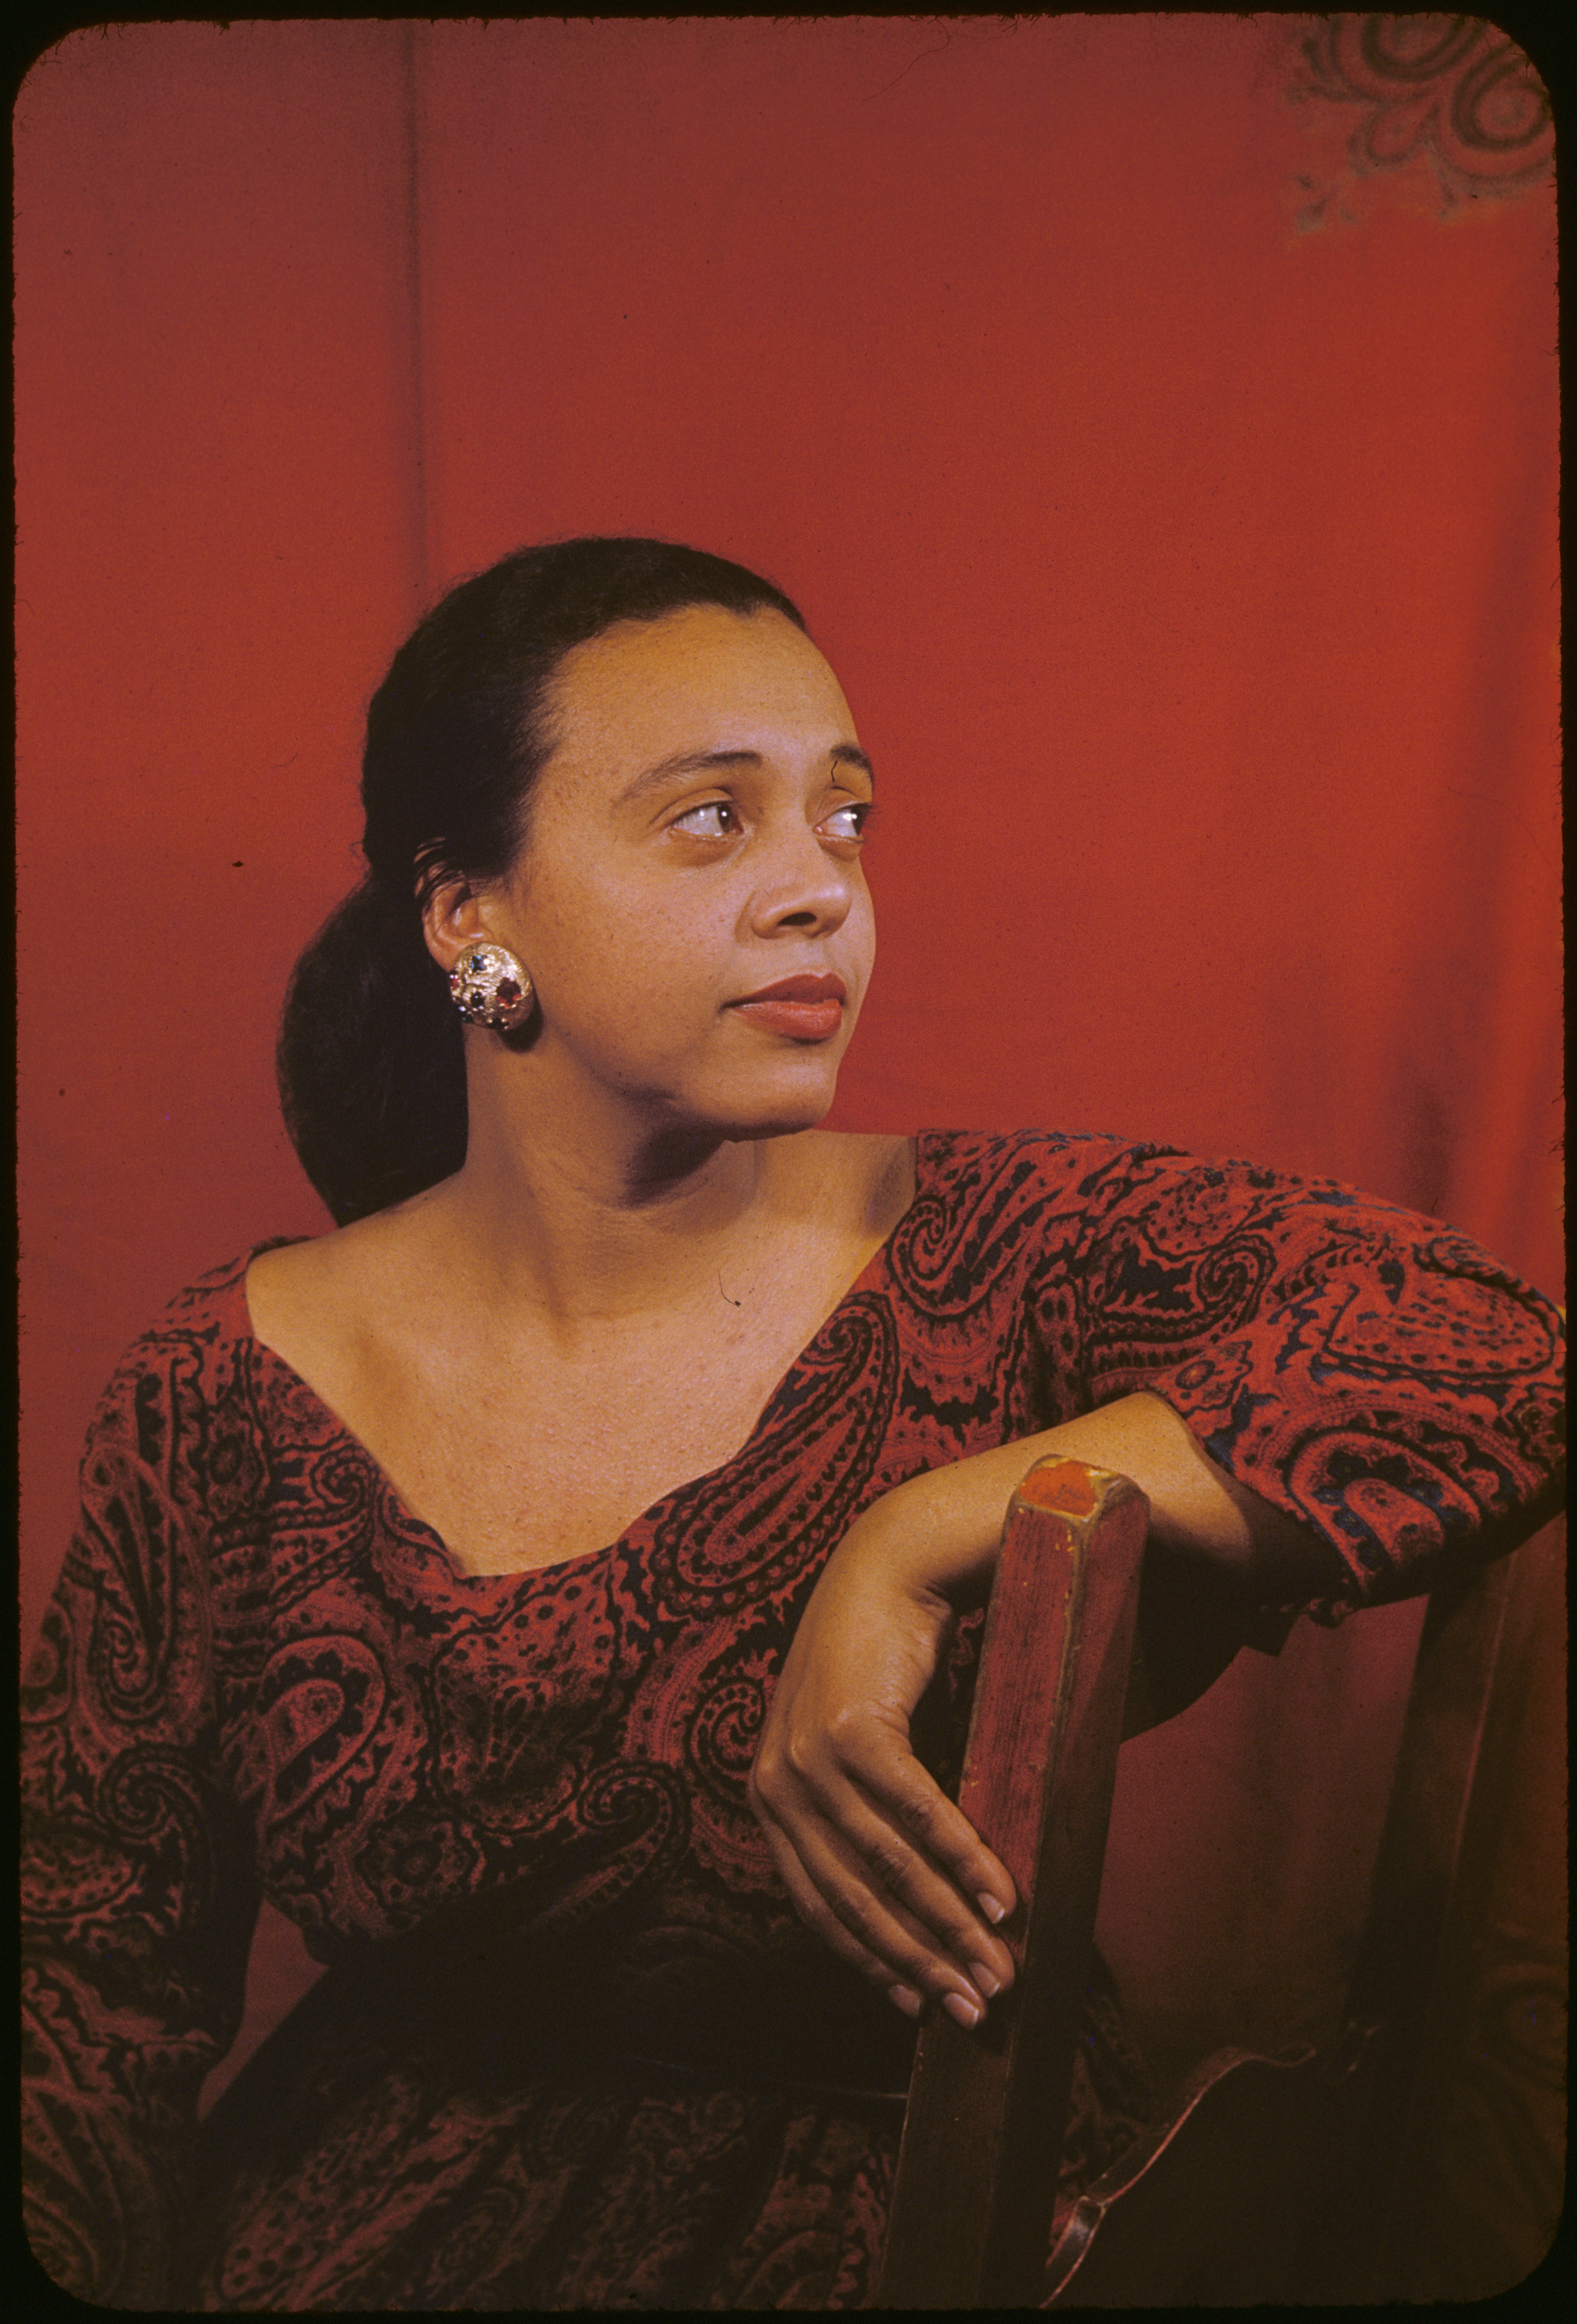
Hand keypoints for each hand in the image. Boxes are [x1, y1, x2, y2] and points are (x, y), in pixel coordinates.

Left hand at [748, 1496, 1017, 2026]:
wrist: (885, 1569)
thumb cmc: (881, 1668)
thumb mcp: (856, 1749)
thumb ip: (866, 1817)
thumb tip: (920, 1904)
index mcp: (770, 1801)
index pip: (820, 1908)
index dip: (874, 1963)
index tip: (923, 2008)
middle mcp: (775, 1787)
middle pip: (854, 1900)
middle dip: (921, 1962)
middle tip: (978, 2007)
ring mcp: (806, 1758)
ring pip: (887, 1866)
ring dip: (950, 1923)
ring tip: (1002, 1964)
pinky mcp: (850, 1730)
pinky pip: (913, 1811)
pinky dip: (961, 1859)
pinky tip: (1002, 1897)